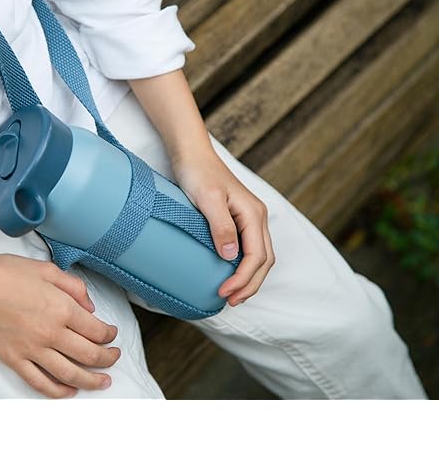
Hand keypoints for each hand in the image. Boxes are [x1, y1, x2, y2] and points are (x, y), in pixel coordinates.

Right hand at [0, 242, 120, 397]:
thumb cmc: (6, 272)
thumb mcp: (47, 269)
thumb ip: (74, 287)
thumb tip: (90, 308)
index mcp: (61, 308)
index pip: (97, 330)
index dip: (110, 335)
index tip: (112, 334)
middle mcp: (50, 332)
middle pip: (89, 355)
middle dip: (108, 359)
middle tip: (114, 358)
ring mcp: (31, 349)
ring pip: (69, 374)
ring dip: (91, 380)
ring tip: (103, 382)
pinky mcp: (13, 359)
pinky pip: (40, 382)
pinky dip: (58, 391)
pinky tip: (69, 391)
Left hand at [172, 148, 274, 305]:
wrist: (192, 154)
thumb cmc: (198, 173)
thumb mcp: (207, 199)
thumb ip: (221, 226)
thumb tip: (231, 256)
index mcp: (253, 214)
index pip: (257, 256)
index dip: (243, 279)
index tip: (224, 293)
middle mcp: (257, 217)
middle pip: (264, 260)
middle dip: (249, 284)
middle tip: (229, 302)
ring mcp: (250, 218)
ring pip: (260, 256)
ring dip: (249, 278)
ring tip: (232, 295)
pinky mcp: (239, 219)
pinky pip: (249, 248)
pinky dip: (244, 267)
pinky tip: (230, 274)